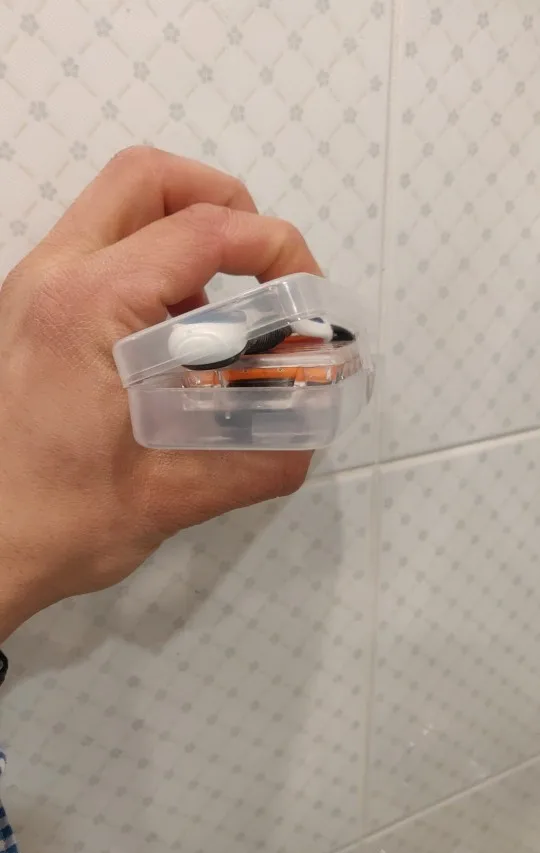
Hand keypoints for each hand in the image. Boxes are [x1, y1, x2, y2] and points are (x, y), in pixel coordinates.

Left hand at [0, 147, 320, 639]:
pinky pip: (95, 255)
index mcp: (89, 308)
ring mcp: (31, 292)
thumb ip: (259, 465)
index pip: (203, 231)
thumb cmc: (48, 524)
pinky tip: (169, 347)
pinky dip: (148, 273)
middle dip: (220, 203)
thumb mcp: (172, 499)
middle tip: (260, 265)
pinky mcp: (26, 315)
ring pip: (115, 211)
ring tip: (218, 318)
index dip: (274, 247)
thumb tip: (307, 439)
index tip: (305, 293)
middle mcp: (52, 280)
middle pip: (146, 178)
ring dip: (182, 238)